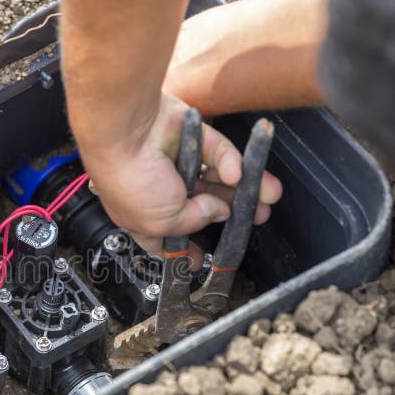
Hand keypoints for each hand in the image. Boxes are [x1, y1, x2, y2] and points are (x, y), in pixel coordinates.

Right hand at [80, 93, 282, 260]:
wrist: (126, 134)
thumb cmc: (130, 181)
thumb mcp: (161, 222)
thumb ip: (194, 221)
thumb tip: (218, 212)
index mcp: (144, 216)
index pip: (167, 238)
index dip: (186, 250)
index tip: (202, 260)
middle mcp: (161, 189)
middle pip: (202, 204)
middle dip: (230, 212)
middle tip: (256, 218)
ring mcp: (177, 162)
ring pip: (216, 177)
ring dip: (244, 187)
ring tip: (268, 196)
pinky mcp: (191, 135)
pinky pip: (217, 151)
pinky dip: (230, 161)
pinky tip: (238, 174)